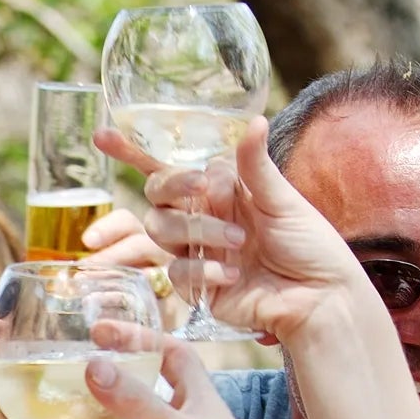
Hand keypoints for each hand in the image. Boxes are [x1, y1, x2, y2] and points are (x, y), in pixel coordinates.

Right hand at [96, 122, 380, 346]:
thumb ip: (255, 166)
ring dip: (197, 230)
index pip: (168, 164)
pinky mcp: (196, 284)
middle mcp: (202, 214)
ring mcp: (196, 249)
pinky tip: (232, 273)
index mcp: (221, 187)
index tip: (102, 137)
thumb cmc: (309, 245)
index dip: (131, 151)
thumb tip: (253, 121)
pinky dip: (203, 268)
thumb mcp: (283, 199)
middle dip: (174, 189)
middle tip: (201, 188)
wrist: (318, 297)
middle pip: (156, 195)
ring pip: (161, 230)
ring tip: (239, 241)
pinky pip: (177, 268)